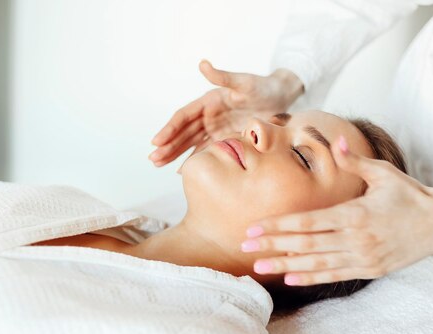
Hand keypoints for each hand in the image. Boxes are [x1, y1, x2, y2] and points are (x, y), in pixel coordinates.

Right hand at [149, 60, 302, 166]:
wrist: (279, 99)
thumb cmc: (261, 88)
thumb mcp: (243, 82)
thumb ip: (223, 76)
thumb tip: (202, 64)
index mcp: (208, 101)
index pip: (183, 116)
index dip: (169, 128)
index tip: (156, 141)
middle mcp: (208, 115)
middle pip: (182, 133)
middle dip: (167, 146)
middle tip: (153, 159)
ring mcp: (215, 128)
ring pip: (190, 143)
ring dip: (174, 154)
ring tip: (158, 164)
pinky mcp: (224, 138)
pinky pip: (205, 150)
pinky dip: (193, 159)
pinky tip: (180, 170)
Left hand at [241, 137, 432, 285]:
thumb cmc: (410, 195)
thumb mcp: (384, 173)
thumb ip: (355, 161)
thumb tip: (336, 143)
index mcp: (355, 214)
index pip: (308, 222)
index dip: (278, 226)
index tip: (254, 228)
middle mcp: (356, 239)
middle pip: (305, 244)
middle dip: (273, 245)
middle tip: (246, 247)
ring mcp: (363, 257)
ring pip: (316, 263)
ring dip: (285, 265)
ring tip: (260, 267)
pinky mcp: (370, 269)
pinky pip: (334, 275)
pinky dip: (311, 277)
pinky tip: (290, 278)